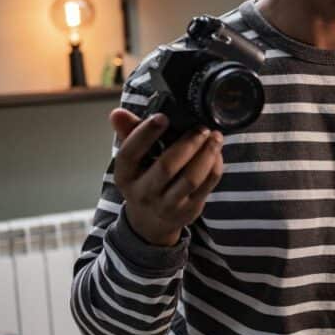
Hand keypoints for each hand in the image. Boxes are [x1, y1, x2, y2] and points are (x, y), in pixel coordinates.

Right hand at [110, 108, 224, 246]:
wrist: (151, 221)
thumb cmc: (143, 179)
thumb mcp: (132, 161)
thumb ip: (129, 133)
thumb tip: (118, 112)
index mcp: (125, 175)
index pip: (129, 154)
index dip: (145, 134)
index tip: (163, 116)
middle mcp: (144, 193)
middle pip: (167, 166)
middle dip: (188, 143)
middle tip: (201, 127)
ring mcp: (168, 204)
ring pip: (191, 178)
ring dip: (206, 153)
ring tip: (215, 136)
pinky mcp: (189, 209)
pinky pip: (207, 185)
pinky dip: (215, 165)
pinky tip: (217, 151)